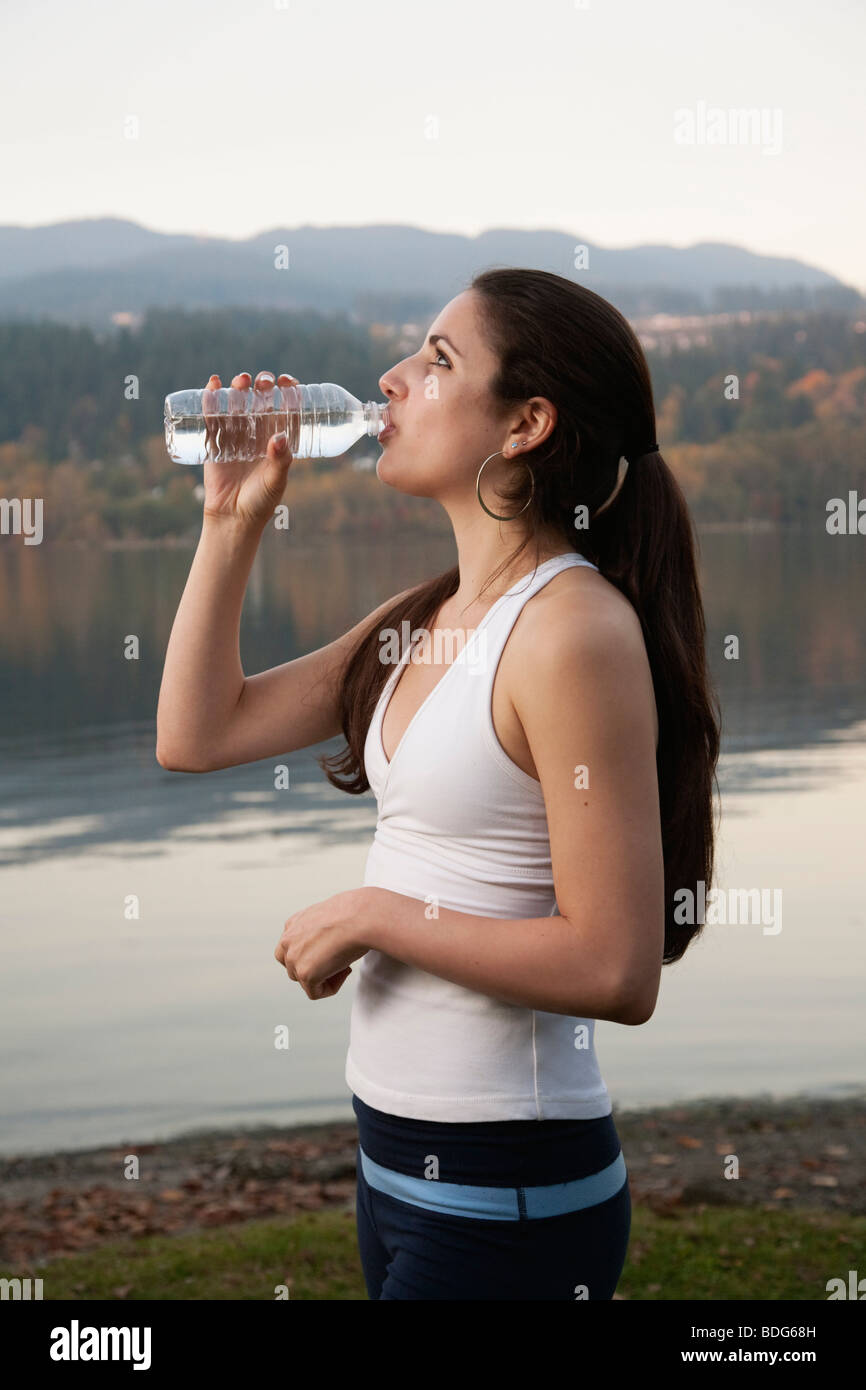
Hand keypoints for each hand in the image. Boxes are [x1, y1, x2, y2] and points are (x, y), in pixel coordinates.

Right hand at [201, 370, 296, 527]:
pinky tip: (213, 384)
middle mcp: (257, 434)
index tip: (286, 381)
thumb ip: (280, 461)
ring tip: (241, 380)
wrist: (232, 518)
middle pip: (260, 401)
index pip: (285, 409)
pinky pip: (212, 416)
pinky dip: (211, 399)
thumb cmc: (260, 502)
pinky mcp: (214, 441)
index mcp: (277, 440)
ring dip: (239, 388)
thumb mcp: (275, 481)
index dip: (287, 392)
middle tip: (263, 382)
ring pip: (237, 404)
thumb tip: (280, 436)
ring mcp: (235, 436)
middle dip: (262, 386)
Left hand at [274, 888, 372, 999]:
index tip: (331, 951)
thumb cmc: (354, 913)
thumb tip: (328, 944)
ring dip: (324, 976)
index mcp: (293, 924)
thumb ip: (319, 931)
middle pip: (295, 967)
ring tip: (344, 962)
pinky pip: (315, 993)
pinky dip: (332, 987)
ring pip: (305, 981)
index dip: (312, 956)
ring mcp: (294, 958)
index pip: (291, 949)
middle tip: (339, 959)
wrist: (361, 917)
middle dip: (317, 967)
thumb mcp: (329, 917)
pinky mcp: (305, 973)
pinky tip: (345, 970)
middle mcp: (288, 941)